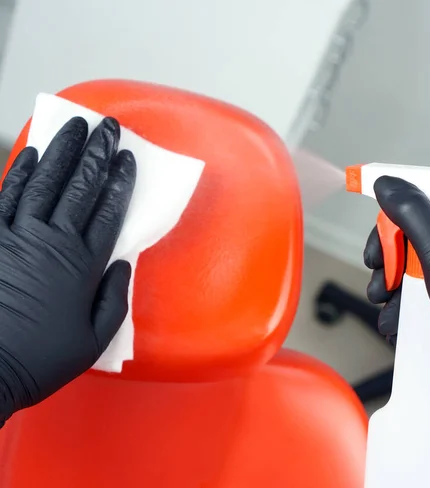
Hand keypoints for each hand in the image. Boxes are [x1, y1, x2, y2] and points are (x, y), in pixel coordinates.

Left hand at [0, 117, 135, 422]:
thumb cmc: (40, 358)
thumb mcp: (94, 339)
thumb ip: (114, 298)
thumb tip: (123, 263)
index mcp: (82, 265)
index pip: (108, 211)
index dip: (120, 181)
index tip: (128, 159)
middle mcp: (52, 242)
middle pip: (79, 187)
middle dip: (96, 153)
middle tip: (109, 127)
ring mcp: (17, 237)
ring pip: (44, 182)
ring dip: (61, 151)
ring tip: (75, 126)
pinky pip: (6, 196)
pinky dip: (20, 171)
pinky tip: (31, 153)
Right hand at [365, 176, 429, 413]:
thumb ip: (411, 213)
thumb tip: (385, 182)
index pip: (417, 208)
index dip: (389, 229)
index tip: (376, 253)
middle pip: (407, 242)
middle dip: (386, 266)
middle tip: (380, 283)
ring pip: (408, 272)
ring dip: (389, 291)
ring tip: (386, 309)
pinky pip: (417, 295)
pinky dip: (402, 308)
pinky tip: (395, 322)